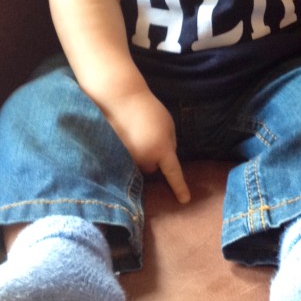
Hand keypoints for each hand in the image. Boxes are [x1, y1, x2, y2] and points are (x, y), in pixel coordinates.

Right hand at [106, 89, 190, 203]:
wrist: (121, 99)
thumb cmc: (148, 109)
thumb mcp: (168, 123)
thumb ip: (170, 142)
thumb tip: (165, 159)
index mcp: (161, 149)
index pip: (173, 172)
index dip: (179, 187)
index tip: (185, 200)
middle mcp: (144, 158)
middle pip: (153, 168)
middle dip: (153, 158)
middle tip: (148, 137)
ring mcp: (128, 159)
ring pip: (138, 165)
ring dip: (139, 155)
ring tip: (135, 134)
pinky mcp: (115, 156)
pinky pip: (125, 160)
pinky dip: (127, 152)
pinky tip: (124, 138)